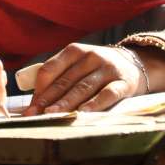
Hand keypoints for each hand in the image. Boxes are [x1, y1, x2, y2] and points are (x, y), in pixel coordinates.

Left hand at [22, 43, 143, 115]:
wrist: (134, 64)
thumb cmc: (96, 69)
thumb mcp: (78, 64)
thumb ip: (58, 77)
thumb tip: (34, 102)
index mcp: (74, 51)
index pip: (50, 69)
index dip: (39, 89)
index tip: (30, 107)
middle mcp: (91, 56)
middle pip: (65, 80)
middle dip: (48, 99)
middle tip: (35, 114)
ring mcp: (107, 69)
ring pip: (83, 87)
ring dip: (66, 102)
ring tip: (52, 114)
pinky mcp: (123, 82)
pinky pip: (107, 94)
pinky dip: (94, 104)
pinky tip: (83, 113)